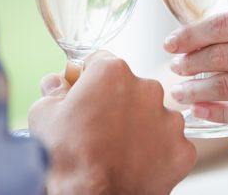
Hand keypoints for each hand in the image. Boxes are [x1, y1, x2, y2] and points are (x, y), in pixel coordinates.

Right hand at [28, 51, 195, 194]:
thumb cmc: (66, 157)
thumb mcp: (44, 115)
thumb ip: (54, 91)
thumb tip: (57, 83)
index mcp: (114, 72)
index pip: (103, 63)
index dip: (91, 80)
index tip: (86, 95)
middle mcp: (148, 87)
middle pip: (133, 88)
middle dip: (120, 104)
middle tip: (102, 130)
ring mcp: (170, 118)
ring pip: (156, 115)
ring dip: (142, 127)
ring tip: (121, 150)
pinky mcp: (183, 147)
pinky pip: (171, 144)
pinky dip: (159, 153)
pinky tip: (140, 164)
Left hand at [165, 2, 227, 138]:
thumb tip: (206, 37)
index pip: (225, 24)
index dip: (190, 35)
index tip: (171, 43)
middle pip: (222, 56)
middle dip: (189, 63)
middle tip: (174, 69)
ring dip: (196, 91)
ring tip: (180, 93)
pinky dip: (216, 113)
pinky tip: (201, 111)